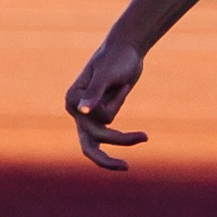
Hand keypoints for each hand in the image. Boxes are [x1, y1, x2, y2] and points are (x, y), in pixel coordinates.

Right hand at [65, 40, 148, 170]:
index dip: (112, 108)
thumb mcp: (106, 75)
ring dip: (124, 135)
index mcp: (72, 100)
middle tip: (126, 168)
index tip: (123, 85)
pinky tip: (131, 108)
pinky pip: (112, 133)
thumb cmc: (117, 59)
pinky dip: (126, 131)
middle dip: (107, 160)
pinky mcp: (102, 116)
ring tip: (144, 137)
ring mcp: (89, 115)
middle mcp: (77, 110)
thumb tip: (81, 112)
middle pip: (90, 144)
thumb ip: (94, 94)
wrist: (128, 49)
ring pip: (104, 140)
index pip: (92, 124)